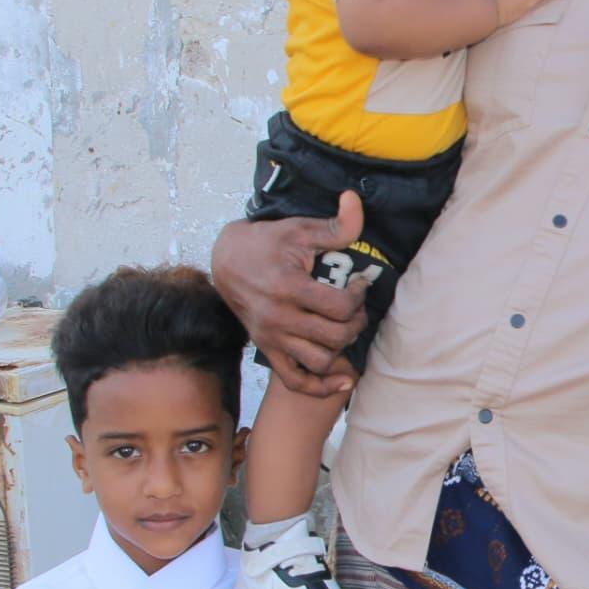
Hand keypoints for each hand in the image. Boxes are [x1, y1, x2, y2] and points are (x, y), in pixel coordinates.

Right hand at [209, 195, 371, 397]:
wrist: (227, 260)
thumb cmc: (268, 243)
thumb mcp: (300, 228)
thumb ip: (335, 224)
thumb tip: (354, 201)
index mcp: (289, 287)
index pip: (340, 308)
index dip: (361, 298)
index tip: (361, 284)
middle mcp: (279, 317)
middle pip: (335, 338)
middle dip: (356, 323)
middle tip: (357, 308)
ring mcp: (272, 337)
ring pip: (320, 362)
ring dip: (342, 351)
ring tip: (345, 330)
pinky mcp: (267, 349)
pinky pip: (295, 380)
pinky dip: (320, 386)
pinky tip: (343, 380)